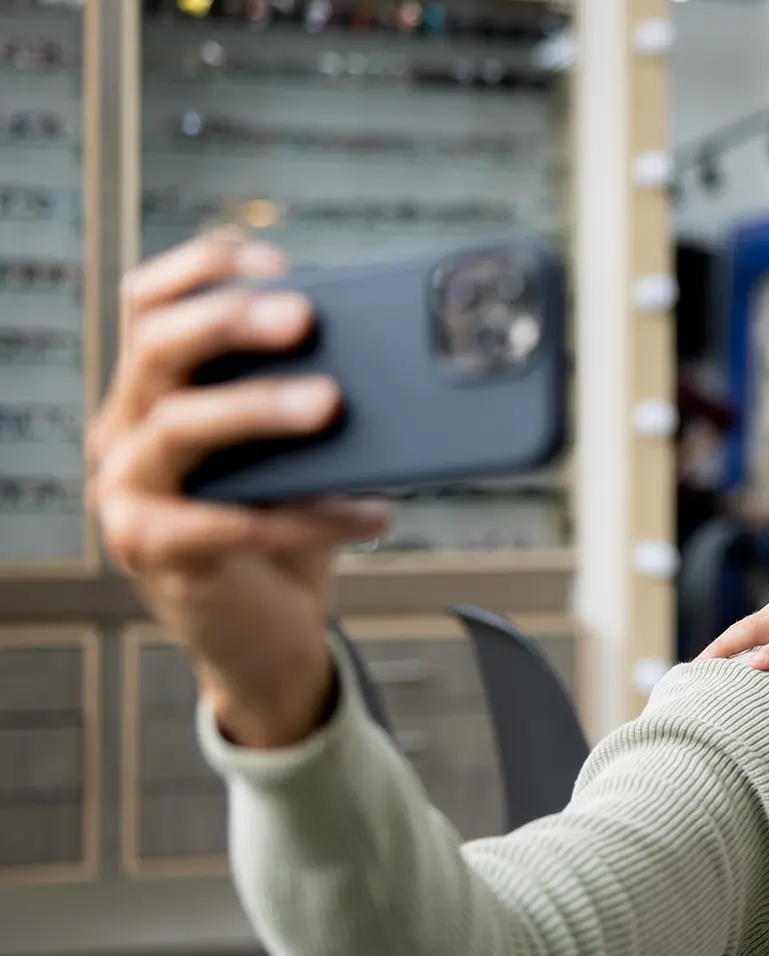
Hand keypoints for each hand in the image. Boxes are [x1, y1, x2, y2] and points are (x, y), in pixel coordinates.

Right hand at [88, 233, 387, 747]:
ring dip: (259, 407)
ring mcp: (128, 492)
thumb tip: (404, 347)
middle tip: (305, 317)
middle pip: (158, 346)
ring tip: (333, 404)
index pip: (150, 301)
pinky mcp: (154, 553)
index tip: (279, 264)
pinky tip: (370, 515)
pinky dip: (305, 515)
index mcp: (154, 390)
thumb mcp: (300, 454)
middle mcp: (124, 430)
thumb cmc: (287, 532)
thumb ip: (317, 398)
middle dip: (230, 319)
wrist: (267, 637)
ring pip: (178, 425)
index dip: (205, 271)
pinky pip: (225, 522)